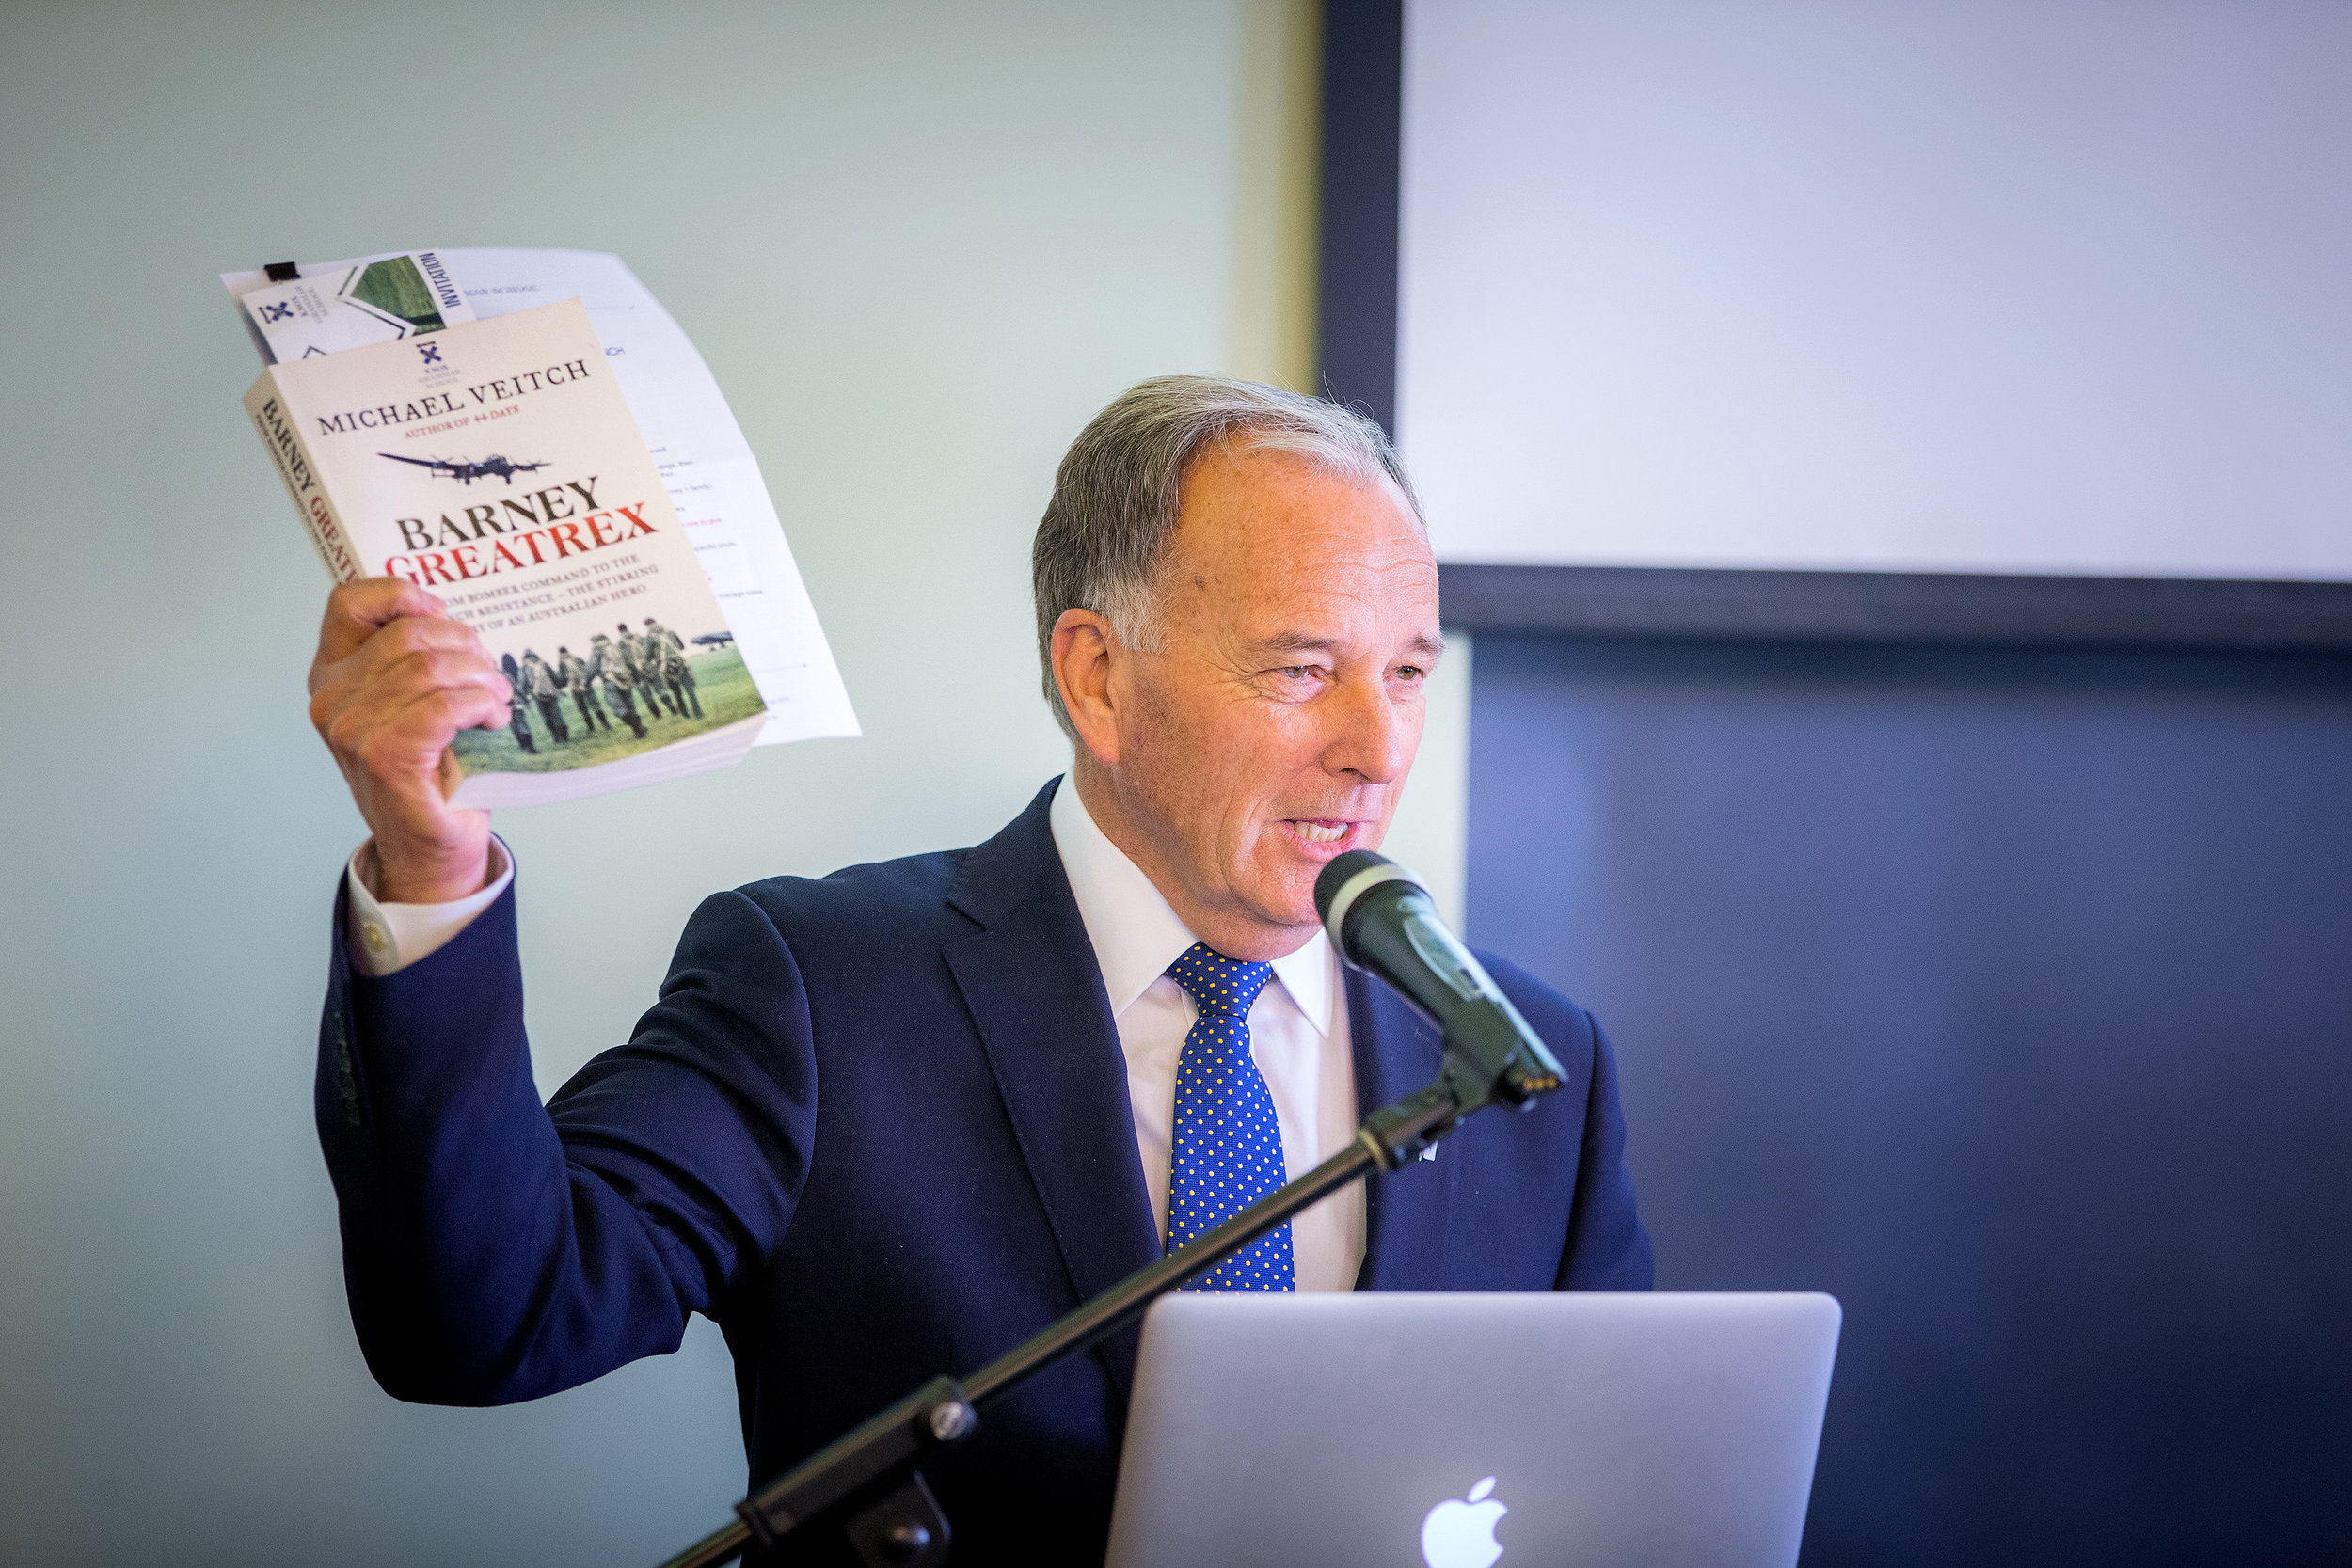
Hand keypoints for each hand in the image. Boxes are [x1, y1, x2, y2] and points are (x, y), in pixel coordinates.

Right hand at [308, 580, 508, 902]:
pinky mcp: (384, 756)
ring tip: (497, 700)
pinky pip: (445, 706)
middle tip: (490, 674)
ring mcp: (352, 729)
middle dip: (465, 646)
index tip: (442, 612)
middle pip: (409, 633)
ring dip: (481, 679)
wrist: (431, 844)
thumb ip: (416, 659)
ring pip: (431, 668)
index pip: (349, 602)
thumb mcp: (415, 701)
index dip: (402, 594)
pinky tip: (494, 719)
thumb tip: (458, 622)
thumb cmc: (430, 771)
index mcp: (332, 674)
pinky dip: (481, 706)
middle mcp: (331, 699)